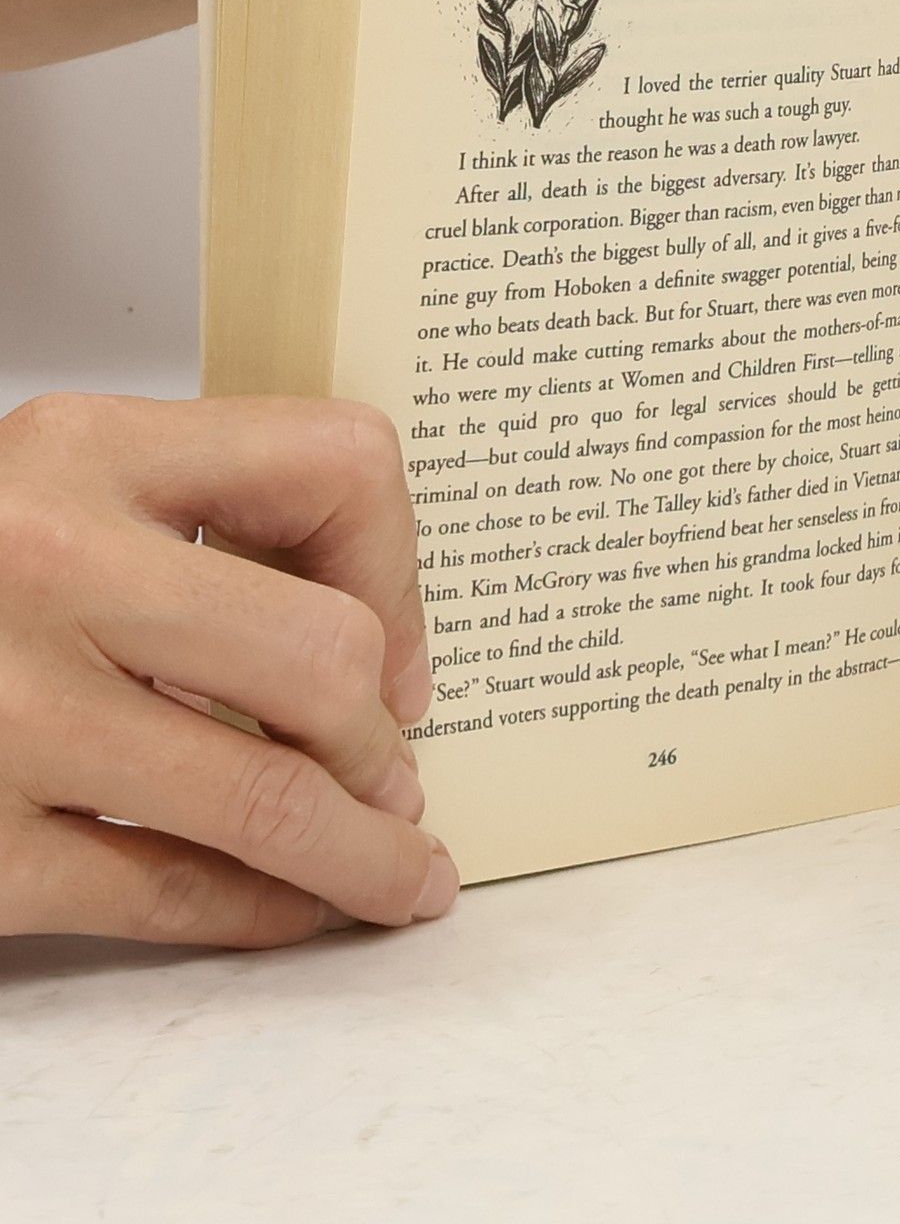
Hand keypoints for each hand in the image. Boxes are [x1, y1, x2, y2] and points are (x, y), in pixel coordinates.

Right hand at [0, 392, 455, 945]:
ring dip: (363, 852)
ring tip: (399, 872)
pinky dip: (259, 911)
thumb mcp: (55, 488)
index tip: (396, 644)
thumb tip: (378, 656)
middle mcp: (44, 567)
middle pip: (322, 654)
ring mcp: (2, 716)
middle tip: (394, 775)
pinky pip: (167, 893)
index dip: (398, 566)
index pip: (336, 466)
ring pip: (269, 798)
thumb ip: (197, 524)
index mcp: (81, 449)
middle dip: (382, 736)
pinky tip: (293, 909)